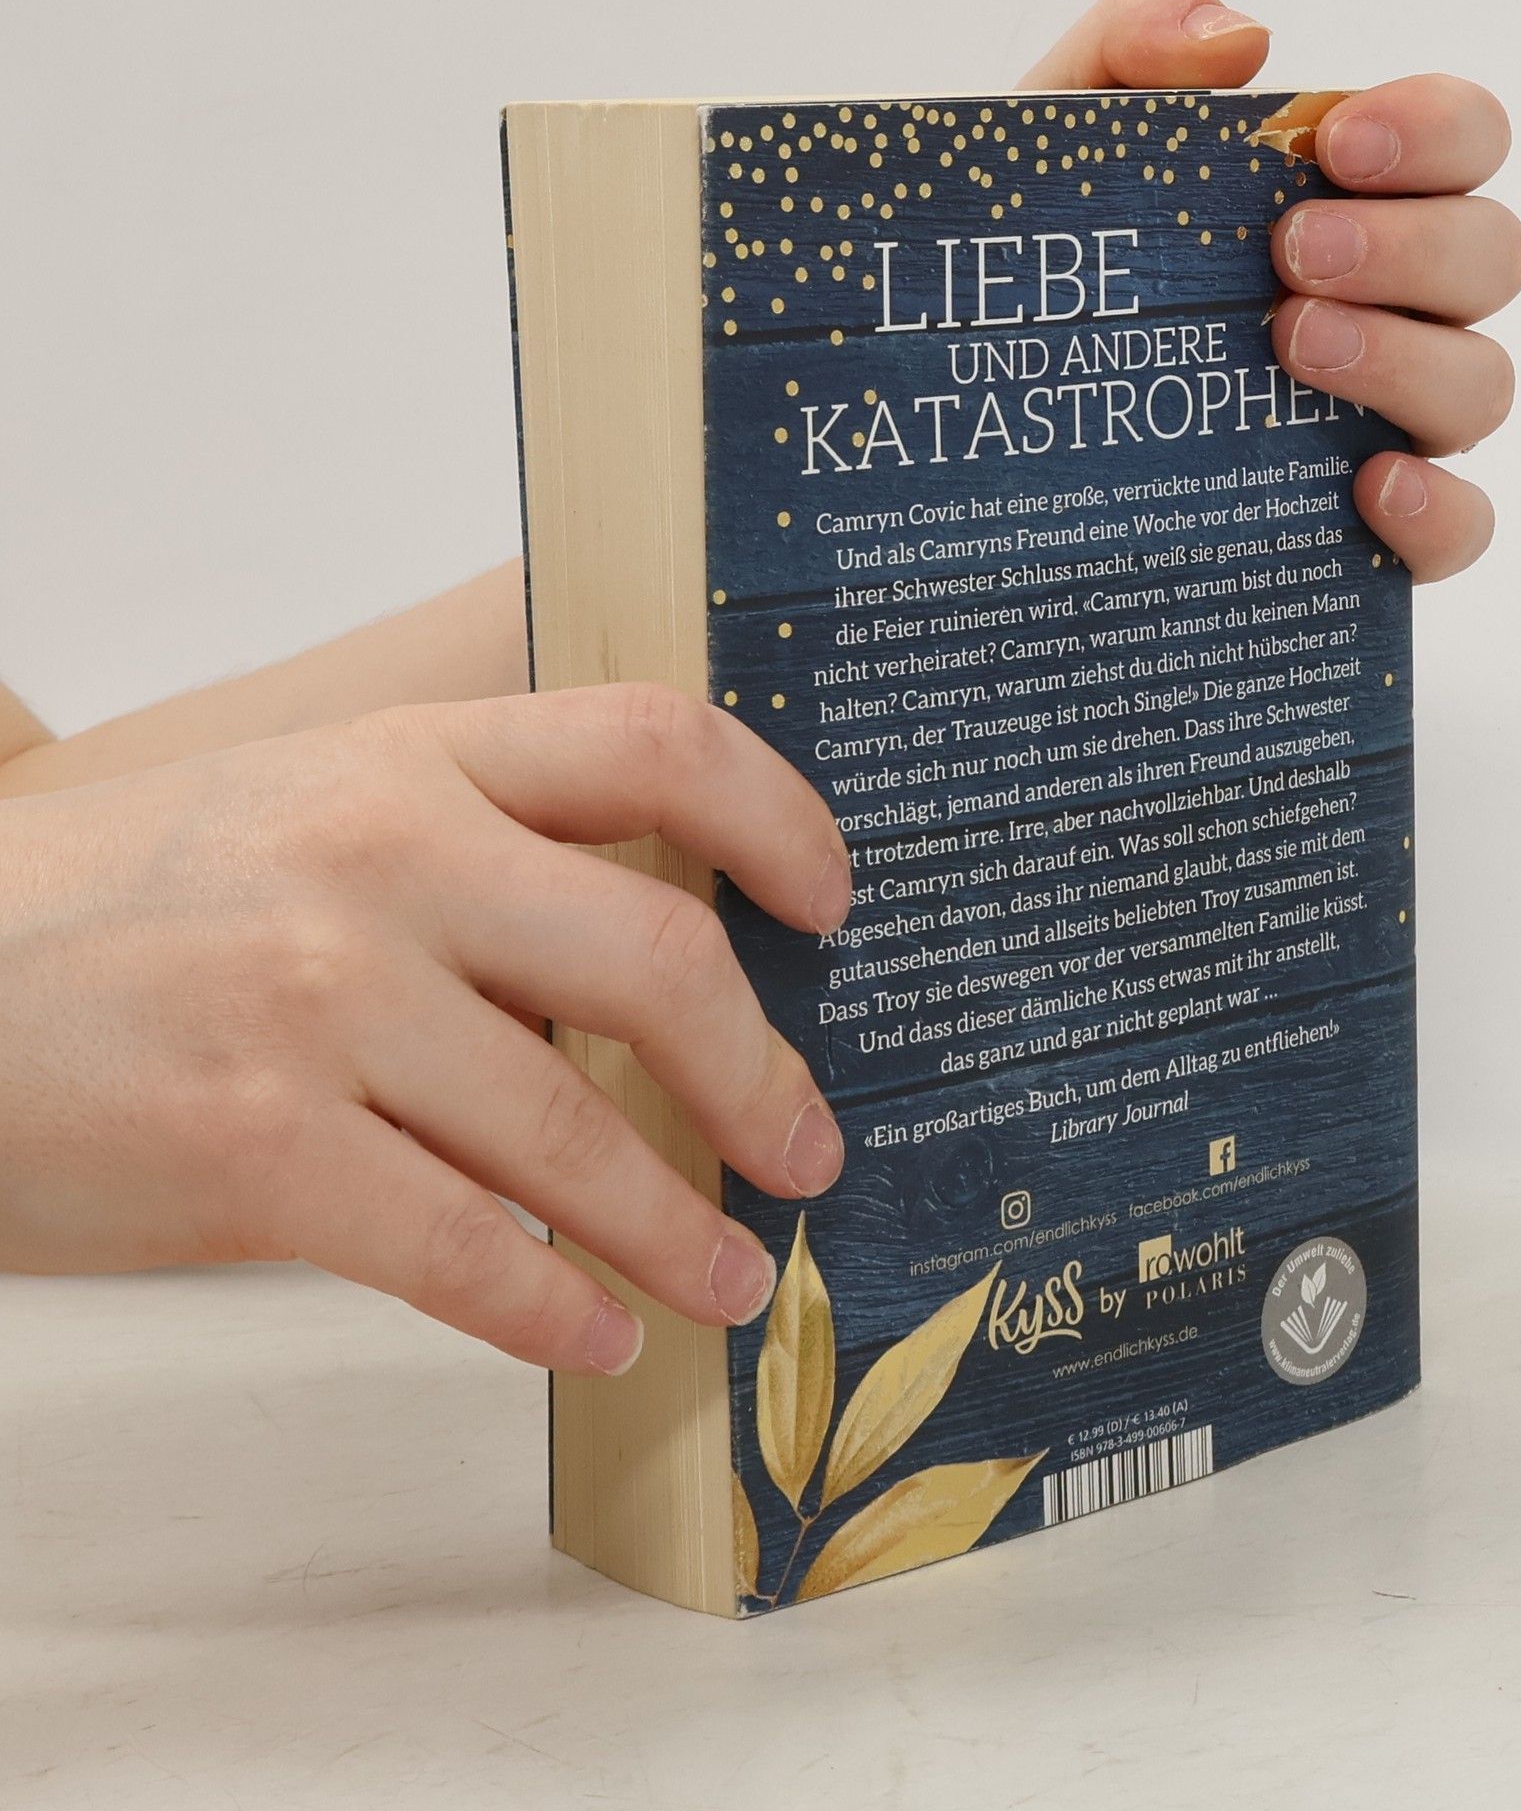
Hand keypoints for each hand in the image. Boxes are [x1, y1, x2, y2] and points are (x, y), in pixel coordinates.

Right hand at [0, 689, 851, 1372]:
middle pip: (660, 955)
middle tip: (807, 1147)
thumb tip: (663, 980)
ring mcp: (317, 1002)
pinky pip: (466, 1252)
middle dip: (760, 1075)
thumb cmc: (131, 907)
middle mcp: (380, 858)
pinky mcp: (251, 1149)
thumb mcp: (306, 813)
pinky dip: (556, 1313)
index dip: (781, 818)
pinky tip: (599, 1338)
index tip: (831, 905)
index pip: (656, 740)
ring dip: (680, 1227)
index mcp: (410, 758)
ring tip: (734, 1274)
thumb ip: (478, 857)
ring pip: (575, 1134)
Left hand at [1023, 0, 1520, 581]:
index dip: (1435, 132)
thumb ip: (1132, 46)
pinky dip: (1437, 508)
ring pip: (1480, 386)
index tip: (1337, 145)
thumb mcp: (1055, 142)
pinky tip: (1368, 484)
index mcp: (1350, 205)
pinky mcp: (1361, 534)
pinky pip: (1457, 531)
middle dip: (1408, 246)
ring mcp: (1384, 422)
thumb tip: (1239, 39)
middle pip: (1490, 260)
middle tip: (1289, 255)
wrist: (972, 424)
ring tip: (1291, 347)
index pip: (1465, 144)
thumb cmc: (1042, 274)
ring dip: (1406, 360)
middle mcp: (1390, 309)